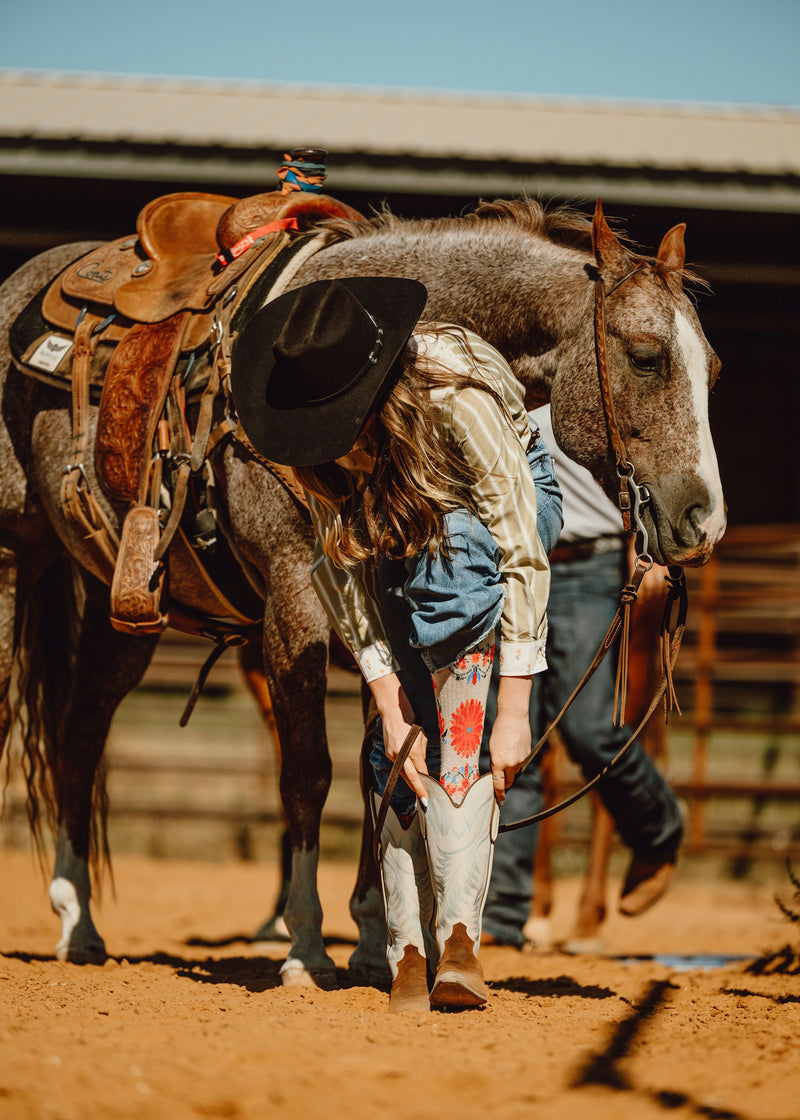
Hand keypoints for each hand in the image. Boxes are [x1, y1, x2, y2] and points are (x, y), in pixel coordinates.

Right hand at [368, 673, 428, 802]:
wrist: (392, 710)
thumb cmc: (410, 720)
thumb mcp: (421, 736)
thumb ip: (421, 753)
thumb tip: (422, 766)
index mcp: (412, 750)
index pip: (420, 773)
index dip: (423, 787)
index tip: (426, 799)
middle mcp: (400, 754)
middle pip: (409, 777)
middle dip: (416, 789)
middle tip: (423, 800)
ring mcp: (392, 754)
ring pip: (403, 772)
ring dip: (411, 779)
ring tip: (420, 787)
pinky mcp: (388, 752)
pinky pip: (398, 764)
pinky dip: (405, 768)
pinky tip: (411, 770)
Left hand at [488, 712, 530, 802]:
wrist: (513, 718)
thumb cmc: (499, 731)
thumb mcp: (492, 748)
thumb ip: (495, 762)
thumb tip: (497, 772)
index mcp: (499, 762)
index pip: (499, 784)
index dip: (499, 793)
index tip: (499, 798)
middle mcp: (512, 764)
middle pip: (509, 780)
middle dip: (505, 782)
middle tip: (502, 783)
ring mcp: (521, 759)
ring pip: (516, 771)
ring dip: (511, 769)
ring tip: (506, 756)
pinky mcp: (528, 754)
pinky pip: (521, 762)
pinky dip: (517, 760)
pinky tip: (514, 749)